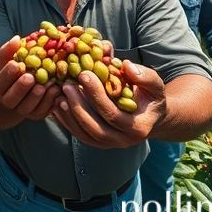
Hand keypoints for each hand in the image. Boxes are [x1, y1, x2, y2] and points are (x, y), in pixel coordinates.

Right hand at [0, 36, 60, 120]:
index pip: (0, 83)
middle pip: (13, 98)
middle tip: (31, 77)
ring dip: (39, 96)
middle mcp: (9, 102)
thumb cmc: (14, 71)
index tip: (15, 64)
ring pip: (28, 107)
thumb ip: (9, 50)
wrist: (19, 92)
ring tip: (48, 84)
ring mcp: (23, 110)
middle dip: (22, 88)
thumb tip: (16, 38)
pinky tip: (57, 90)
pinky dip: (50, 102)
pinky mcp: (36, 115)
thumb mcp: (8, 60)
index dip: (7, 75)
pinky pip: (43, 112)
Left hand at [51, 60, 165, 148]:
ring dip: (70, 115)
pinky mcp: (98, 143)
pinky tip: (57, 106)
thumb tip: (126, 66)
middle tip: (67, 85)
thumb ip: (144, 76)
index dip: (97, 95)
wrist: (149, 115)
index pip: (113, 114)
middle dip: (79, 106)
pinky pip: (79, 135)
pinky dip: (67, 122)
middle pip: (96, 127)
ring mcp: (110, 144)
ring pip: (85, 134)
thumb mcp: (154, 85)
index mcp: (138, 127)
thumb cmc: (149, 96)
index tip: (84, 74)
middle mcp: (124, 141)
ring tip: (60, 95)